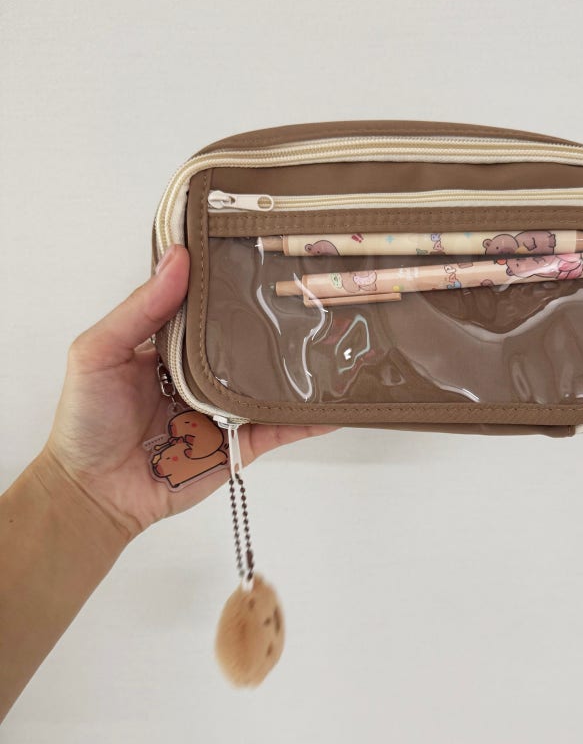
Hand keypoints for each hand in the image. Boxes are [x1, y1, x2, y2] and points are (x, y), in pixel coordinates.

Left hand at [42, 244, 334, 542]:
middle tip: (316, 291)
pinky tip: (334, 405)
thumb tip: (178, 257)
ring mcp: (225, 408)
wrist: (95, 492)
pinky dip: (307, 420)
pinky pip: (278, 428)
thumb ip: (140, 308)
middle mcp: (203, 372)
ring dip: (301, 368)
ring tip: (336, 342)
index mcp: (171, 344)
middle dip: (279, 322)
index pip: (208, 305)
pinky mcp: (239, 444)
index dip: (232, 281)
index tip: (265, 251)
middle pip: (247, 342)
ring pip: (270, 383)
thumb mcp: (99, 351)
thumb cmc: (86, 421)